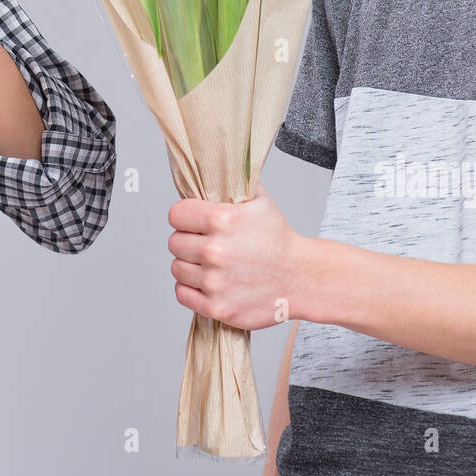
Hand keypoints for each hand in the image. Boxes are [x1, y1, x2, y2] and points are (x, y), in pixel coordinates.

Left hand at [167, 183, 302, 329]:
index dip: (184, 217)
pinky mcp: (217, 307)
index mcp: (223, 220)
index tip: (194, 222)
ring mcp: (215, 281)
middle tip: (205, 244)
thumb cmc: (278, 239)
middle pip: (174, 242)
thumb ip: (232, 183)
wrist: (300, 278)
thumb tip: (209, 168)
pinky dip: (191, 289)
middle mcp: (215, 251)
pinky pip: (182, 293)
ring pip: (176, 268)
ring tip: (209, 264)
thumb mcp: (260, 200)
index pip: (176, 214)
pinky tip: (207, 282)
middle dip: (187, 241)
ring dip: (189, 265)